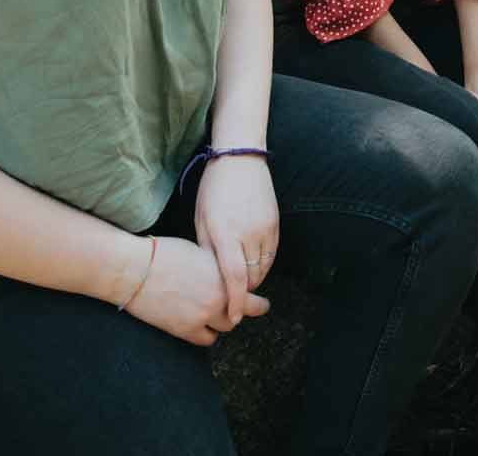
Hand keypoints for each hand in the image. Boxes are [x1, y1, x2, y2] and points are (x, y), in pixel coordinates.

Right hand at [122, 236, 268, 345]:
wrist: (136, 270)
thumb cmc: (163, 253)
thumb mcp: (200, 253)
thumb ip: (217, 269)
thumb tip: (224, 277)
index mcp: (223, 277)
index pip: (252, 297)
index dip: (258, 304)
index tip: (262, 305)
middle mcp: (218, 298)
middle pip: (241, 315)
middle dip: (238, 311)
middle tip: (236, 310)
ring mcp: (202, 316)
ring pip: (225, 328)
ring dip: (221, 322)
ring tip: (214, 315)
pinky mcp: (184, 330)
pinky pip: (206, 340)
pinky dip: (206, 333)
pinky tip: (200, 324)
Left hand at [194, 154, 279, 326]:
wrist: (240, 159)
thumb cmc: (213, 190)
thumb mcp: (201, 220)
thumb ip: (207, 250)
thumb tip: (212, 278)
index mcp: (224, 233)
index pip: (233, 278)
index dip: (234, 301)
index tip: (233, 318)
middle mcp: (248, 233)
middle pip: (250, 277)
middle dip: (242, 292)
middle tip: (231, 301)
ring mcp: (265, 228)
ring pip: (263, 268)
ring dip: (252, 279)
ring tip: (240, 282)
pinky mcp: (275, 224)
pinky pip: (271, 255)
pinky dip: (262, 265)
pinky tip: (251, 264)